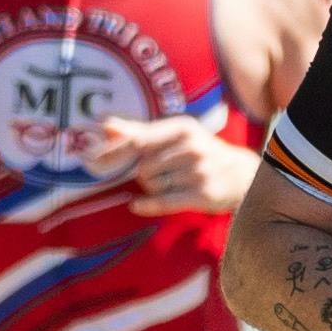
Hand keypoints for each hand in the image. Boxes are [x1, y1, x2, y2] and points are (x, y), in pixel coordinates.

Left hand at [83, 114, 253, 217]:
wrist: (241, 174)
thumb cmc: (199, 152)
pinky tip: (137, 205)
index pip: (138, 141)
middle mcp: (191, 147)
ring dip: (153, 188)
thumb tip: (105, 125)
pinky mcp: (203, 194)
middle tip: (158, 174)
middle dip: (143, 175)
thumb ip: (139, 131)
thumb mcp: (174, 135)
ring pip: (153, 186)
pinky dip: (148, 205)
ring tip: (172, 183)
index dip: (113, 152)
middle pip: (143, 168)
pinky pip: (164, 201)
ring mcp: (198, 171)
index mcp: (182, 128)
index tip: (90, 161)